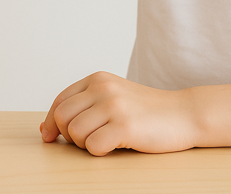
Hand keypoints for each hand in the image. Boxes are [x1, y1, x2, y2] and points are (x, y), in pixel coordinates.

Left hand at [40, 71, 198, 155]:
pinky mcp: (125, 125)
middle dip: (69, 135)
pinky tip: (117, 145)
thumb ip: (83, 106)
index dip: (50, 122)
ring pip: (75, 133)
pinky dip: (100, 152)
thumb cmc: (146, 111)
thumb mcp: (113, 97)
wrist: (185, 114)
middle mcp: (102, 88)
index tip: (50, 137)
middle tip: (89, 140)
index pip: (60, 101)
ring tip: (106, 141)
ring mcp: (113, 105)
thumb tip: (45, 130)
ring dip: (86, 145)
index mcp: (96, 79)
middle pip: (61, 118)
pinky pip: (93, 146)